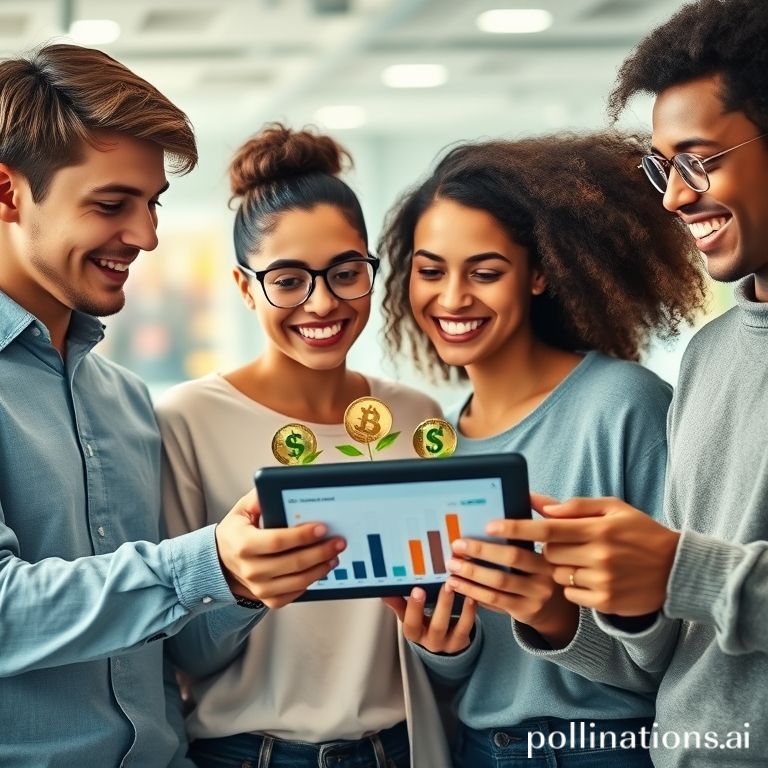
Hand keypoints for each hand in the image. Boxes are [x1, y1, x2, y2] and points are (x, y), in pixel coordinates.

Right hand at [215, 489, 345, 608]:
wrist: (221, 563)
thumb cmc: (236, 534)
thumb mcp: (241, 511)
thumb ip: (259, 498)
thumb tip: (277, 485)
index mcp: (244, 544)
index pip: (277, 541)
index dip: (302, 536)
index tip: (322, 528)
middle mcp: (250, 569)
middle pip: (293, 563)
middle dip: (320, 551)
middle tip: (338, 541)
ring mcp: (259, 587)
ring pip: (297, 581)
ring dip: (320, 568)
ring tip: (334, 555)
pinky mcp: (267, 598)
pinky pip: (294, 594)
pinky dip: (311, 582)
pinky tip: (321, 569)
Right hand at [383, 584, 475, 654]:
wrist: (441, 644)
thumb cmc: (422, 624)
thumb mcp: (408, 617)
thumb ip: (399, 604)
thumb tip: (384, 591)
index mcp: (414, 633)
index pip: (411, 624)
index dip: (414, 608)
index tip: (417, 589)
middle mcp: (430, 641)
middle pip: (436, 626)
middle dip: (441, 605)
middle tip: (444, 584)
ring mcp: (447, 642)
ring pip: (453, 626)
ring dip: (457, 606)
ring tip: (456, 587)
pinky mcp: (462, 641)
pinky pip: (467, 627)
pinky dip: (469, 612)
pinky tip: (470, 597)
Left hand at [445, 533, 578, 647]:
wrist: (554, 609)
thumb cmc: (538, 571)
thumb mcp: (541, 551)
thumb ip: (528, 531)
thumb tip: (509, 502)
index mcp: (549, 551)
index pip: (530, 536)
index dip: (511, 530)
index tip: (487, 525)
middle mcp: (546, 572)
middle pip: (512, 558)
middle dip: (481, 550)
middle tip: (457, 545)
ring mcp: (537, 594)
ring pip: (499, 582)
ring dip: (472, 573)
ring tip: (452, 566)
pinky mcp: (525, 611)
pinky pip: (495, 600)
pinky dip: (474, 591)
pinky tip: (459, 585)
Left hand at [500, 493, 679, 616]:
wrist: (676, 569)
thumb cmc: (640, 533)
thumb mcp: (613, 509)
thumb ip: (574, 506)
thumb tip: (538, 504)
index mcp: (598, 528)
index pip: (546, 527)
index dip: (516, 526)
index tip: (491, 525)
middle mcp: (599, 555)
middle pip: (548, 553)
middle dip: (545, 549)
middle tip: (551, 545)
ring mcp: (603, 581)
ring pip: (558, 575)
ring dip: (561, 568)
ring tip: (583, 561)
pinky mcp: (606, 602)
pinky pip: (571, 594)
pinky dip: (574, 587)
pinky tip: (592, 578)